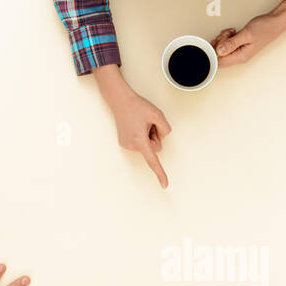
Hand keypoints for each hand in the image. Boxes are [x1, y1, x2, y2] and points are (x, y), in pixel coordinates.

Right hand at [94, 64, 171, 187]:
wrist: (120, 100)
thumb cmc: (137, 106)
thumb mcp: (157, 114)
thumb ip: (165, 129)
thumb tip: (163, 137)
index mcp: (139, 141)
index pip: (153, 160)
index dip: (160, 173)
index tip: (164, 185)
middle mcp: (131, 145)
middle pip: (155, 148)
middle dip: (155, 137)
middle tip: (147, 123)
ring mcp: (126, 145)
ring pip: (148, 146)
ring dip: (148, 135)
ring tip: (141, 123)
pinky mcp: (125, 143)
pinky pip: (141, 143)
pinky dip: (142, 135)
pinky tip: (136, 125)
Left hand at [212, 0, 285, 67]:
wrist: (275, 22)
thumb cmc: (265, 28)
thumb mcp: (246, 34)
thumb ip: (231, 43)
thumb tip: (219, 51)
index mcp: (241, 57)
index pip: (220, 62)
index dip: (213, 53)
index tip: (214, 43)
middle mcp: (240, 56)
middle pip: (219, 56)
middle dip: (218, 44)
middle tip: (225, 35)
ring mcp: (239, 51)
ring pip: (223, 48)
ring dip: (223, 39)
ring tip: (231, 32)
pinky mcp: (240, 44)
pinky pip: (228, 43)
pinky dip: (227, 36)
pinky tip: (232, 32)